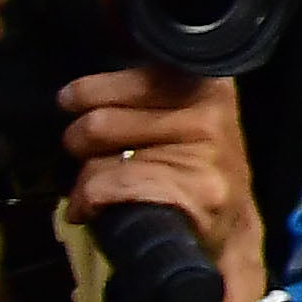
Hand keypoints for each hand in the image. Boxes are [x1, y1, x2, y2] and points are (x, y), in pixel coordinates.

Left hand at [62, 68, 264, 297]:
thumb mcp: (182, 114)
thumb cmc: (190, 166)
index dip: (91, 91)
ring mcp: (203, 157)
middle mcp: (210, 115)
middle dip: (78, 141)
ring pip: (98, 159)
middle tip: (87, 154)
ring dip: (83, 178)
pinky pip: (109, 188)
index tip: (72, 102)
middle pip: (100, 121)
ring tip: (94, 185)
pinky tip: (91, 209)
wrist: (229, 224)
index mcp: (206, 84)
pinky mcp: (191, 194)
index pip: (131, 76)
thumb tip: (71, 93)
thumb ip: (145, 92)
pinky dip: (87, 202)